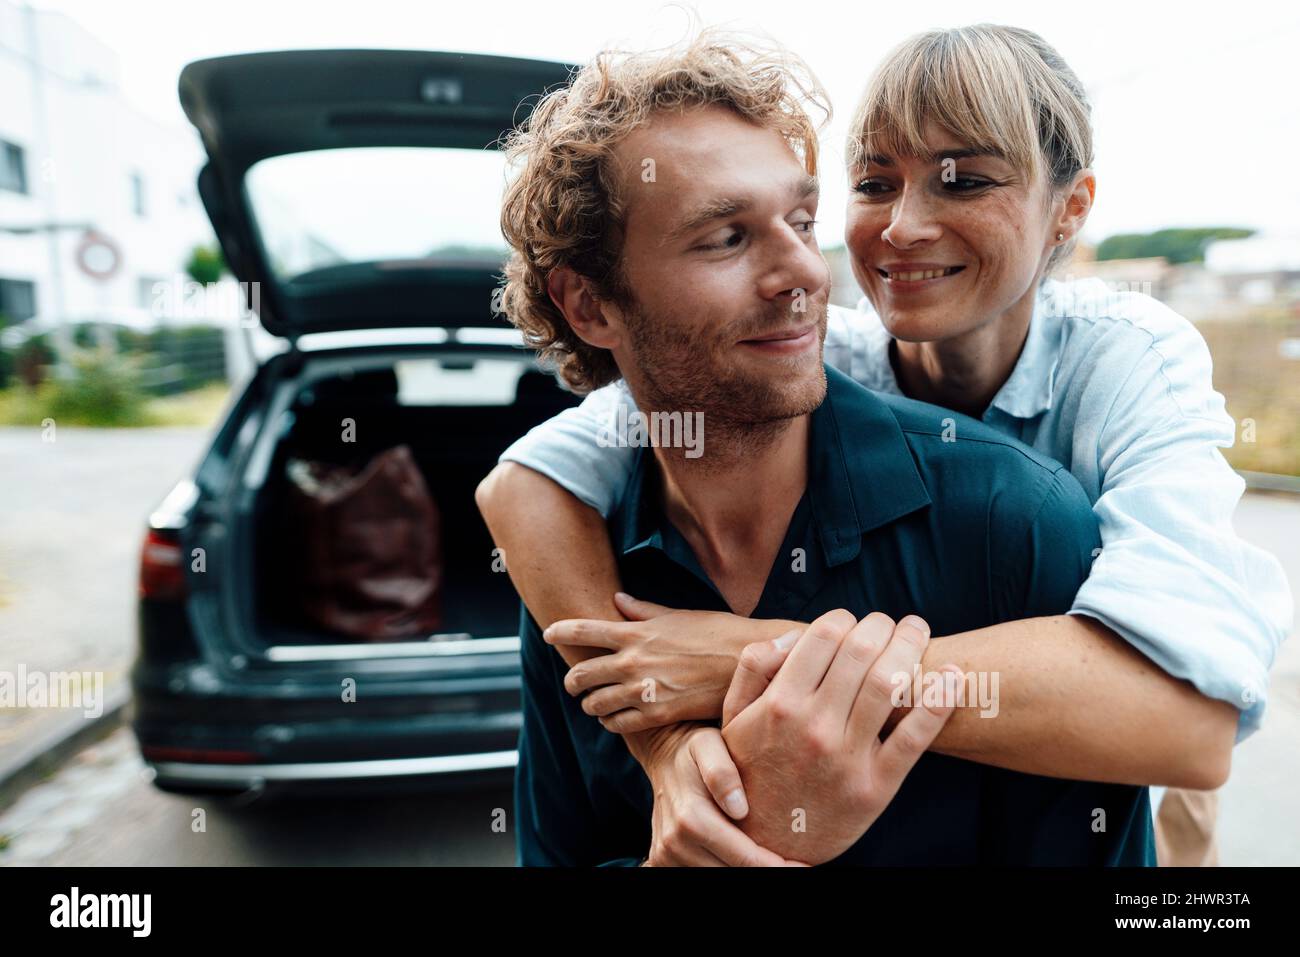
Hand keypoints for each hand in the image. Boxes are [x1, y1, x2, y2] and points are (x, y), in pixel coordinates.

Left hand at [544, 592, 794, 733]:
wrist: (749, 660)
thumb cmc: (718, 632)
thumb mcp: (678, 615)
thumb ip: (643, 611)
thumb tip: (617, 600)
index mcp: (636, 632)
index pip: (583, 630)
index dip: (560, 631)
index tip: (548, 634)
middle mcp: (633, 661)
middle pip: (581, 674)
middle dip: (572, 680)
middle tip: (573, 684)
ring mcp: (643, 690)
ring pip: (595, 704)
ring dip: (590, 704)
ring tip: (593, 704)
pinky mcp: (658, 714)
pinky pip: (619, 724)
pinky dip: (612, 723)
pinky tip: (615, 720)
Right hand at [641, 723, 806, 866]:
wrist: (663, 754)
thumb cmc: (695, 747)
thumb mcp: (709, 745)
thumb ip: (722, 772)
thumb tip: (739, 809)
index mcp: (691, 819)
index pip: (746, 860)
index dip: (780, 868)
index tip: (806, 865)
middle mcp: (675, 843)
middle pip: (734, 875)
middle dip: (765, 870)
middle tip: (795, 863)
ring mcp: (666, 854)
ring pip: (718, 879)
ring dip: (745, 870)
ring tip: (771, 857)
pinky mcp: (663, 860)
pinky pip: (701, 874)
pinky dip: (724, 867)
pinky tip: (743, 858)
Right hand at [720, 609, 959, 864]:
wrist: (767, 842)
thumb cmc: (752, 771)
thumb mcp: (733, 719)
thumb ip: (754, 669)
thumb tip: (792, 634)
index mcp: (780, 703)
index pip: (824, 635)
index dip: (844, 617)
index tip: (852, 620)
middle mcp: (813, 726)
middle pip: (862, 651)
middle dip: (882, 625)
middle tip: (890, 622)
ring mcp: (846, 757)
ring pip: (890, 684)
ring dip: (911, 647)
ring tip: (916, 632)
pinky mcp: (876, 787)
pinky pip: (914, 738)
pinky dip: (939, 702)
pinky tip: (953, 677)